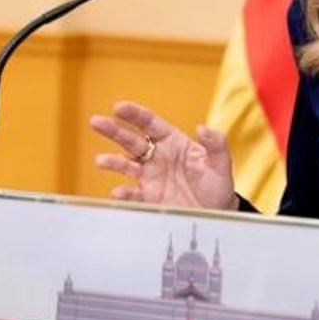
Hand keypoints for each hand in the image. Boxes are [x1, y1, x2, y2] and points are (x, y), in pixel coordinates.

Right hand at [90, 100, 236, 210]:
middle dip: (114, 130)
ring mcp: (150, 176)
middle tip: (96, 121)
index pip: (151, 124)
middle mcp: (158, 156)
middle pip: (131, 140)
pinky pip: (133, 193)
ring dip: (112, 161)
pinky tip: (118, 192)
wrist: (216, 212)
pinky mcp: (149, 197)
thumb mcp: (221, 163)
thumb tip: (202, 127)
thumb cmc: (217, 184)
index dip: (135, 115)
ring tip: (101, 161)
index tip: (119, 107)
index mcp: (173, 142)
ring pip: (126, 164)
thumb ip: (216, 144)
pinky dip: (124, 193)